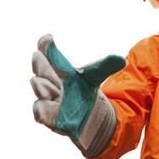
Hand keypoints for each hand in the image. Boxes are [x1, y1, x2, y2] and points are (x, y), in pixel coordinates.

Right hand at [30, 34, 124, 155]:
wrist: (89, 118)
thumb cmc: (85, 92)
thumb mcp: (95, 77)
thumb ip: (106, 67)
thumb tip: (121, 60)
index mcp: (60, 71)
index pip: (49, 56)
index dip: (46, 47)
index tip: (47, 38)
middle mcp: (51, 85)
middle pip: (42, 73)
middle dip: (40, 65)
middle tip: (37, 56)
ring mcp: (50, 103)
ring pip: (40, 94)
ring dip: (40, 87)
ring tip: (39, 81)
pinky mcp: (53, 120)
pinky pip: (41, 115)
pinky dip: (40, 110)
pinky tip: (40, 107)